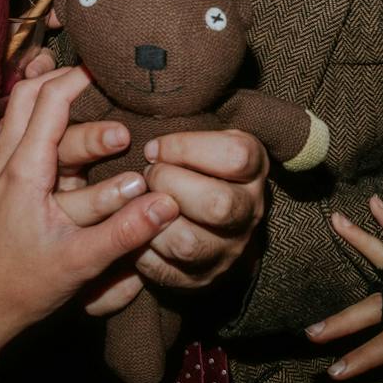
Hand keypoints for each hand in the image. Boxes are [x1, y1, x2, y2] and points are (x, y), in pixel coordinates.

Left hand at [0, 68, 177, 382]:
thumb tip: (166, 203)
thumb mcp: (79, 263)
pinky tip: (67, 124)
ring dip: (53, 97)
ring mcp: (0, 169)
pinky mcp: (3, 181)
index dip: (79, 78)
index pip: (48, 102)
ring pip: (19, 111)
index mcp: (23, 171)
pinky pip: (19, 132)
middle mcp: (6, 161)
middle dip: (66, 80)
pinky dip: (43, 117)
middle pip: (27, 94)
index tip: (111, 69)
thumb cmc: (23, 287)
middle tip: (104, 78)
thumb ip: (125, 232)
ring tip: (89, 93)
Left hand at [134, 129, 267, 290]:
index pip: (235, 156)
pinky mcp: (200, 278)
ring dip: (151, 220)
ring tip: (138, 203)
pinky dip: (141, 250)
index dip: (186, 147)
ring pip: (188, 244)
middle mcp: (249, 212)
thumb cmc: (194, 162)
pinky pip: (165, 272)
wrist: (207, 215)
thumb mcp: (203, 132)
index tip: (155, 147)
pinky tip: (136, 230)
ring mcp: (228, 250)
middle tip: (148, 175)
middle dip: (169, 184)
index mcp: (254, 170)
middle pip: (217, 204)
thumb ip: (183, 116)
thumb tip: (129, 103)